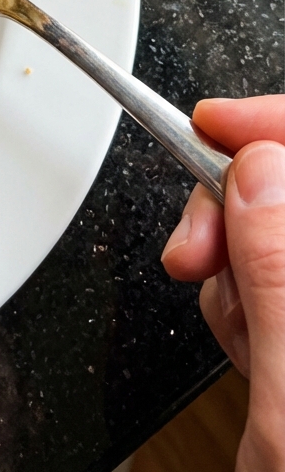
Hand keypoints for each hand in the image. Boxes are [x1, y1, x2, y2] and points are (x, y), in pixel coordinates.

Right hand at [162, 96, 284, 471]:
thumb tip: (259, 168)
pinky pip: (272, 280)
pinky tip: (247, 345)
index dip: (281, 126)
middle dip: (241, 203)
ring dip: (238, 266)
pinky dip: (242, 300)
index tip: (213, 127)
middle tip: (196, 252)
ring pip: (280, 233)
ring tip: (236, 328)